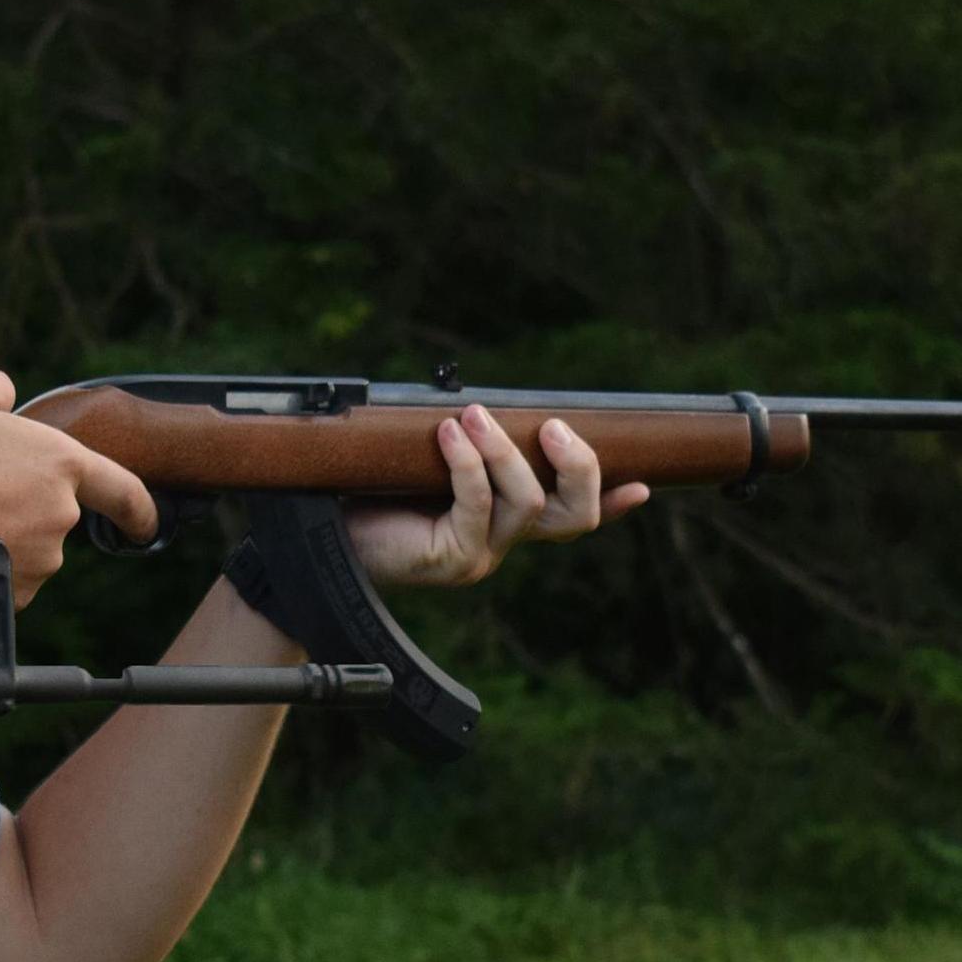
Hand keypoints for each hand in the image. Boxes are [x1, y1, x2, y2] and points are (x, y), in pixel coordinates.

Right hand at [0, 371, 158, 612]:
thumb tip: (7, 396)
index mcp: (61, 463)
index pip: (123, 491)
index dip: (139, 510)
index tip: (145, 525)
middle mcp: (60, 517)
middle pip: (52, 515)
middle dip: (20, 508)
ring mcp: (37, 564)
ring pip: (24, 550)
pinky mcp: (7, 599)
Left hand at [346, 403, 650, 587]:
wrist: (317, 531)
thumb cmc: (365, 489)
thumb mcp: (424, 458)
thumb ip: (463, 442)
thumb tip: (481, 402)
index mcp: (502, 519)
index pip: (570, 515)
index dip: (612, 502)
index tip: (644, 485)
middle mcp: (499, 541)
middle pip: (572, 516)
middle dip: (578, 466)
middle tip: (555, 426)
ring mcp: (479, 555)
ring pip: (527, 504)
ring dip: (505, 452)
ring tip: (472, 416)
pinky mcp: (452, 559)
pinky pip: (477, 507)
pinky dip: (467, 465)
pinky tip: (448, 434)